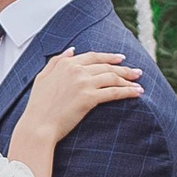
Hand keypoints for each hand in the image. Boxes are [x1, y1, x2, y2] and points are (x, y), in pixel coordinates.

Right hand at [17, 47, 143, 146]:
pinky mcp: (89, 98)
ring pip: (112, 78)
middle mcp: (76, 70)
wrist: (38, 125)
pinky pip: (114, 92)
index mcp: (66, 64)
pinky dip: (128, 92)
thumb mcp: (42, 77)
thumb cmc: (38, 106)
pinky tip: (137, 93)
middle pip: (106, 66)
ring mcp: (84, 83)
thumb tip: (72, 51)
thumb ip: (56, 61)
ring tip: (139, 84)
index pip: (93, 56)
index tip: (121, 59)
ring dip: (128, 80)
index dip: (109, 57)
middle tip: (137, 72)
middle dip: (124, 69)